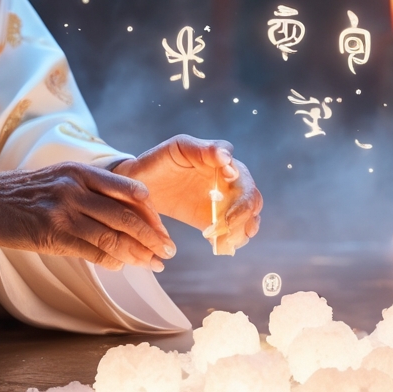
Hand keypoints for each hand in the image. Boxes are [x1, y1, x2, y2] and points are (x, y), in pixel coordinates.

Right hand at [0, 163, 172, 270]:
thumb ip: (91, 189)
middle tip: (169, 252)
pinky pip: (89, 249)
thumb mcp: (60, 176)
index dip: (152, 214)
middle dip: (152, 237)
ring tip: (153, 265)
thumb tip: (124, 212)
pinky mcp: (50, 233)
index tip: (164, 230)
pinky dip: (109, 260)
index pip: (131, 192)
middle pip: (127, 216)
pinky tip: (122, 267)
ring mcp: (63, 211)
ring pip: (112, 236)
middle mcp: (76, 188)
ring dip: (137, 254)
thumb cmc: (24, 191)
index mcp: (82, 171)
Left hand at [111, 136, 263, 253]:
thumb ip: (204, 149)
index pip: (245, 179)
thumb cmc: (161, 160)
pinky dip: (230, 242)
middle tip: (227, 223)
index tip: (223, 201)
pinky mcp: (211, 222)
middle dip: (245, 214)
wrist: (139, 183)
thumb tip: (228, 158)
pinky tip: (218, 244)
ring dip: (241, 231)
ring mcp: (221, 205)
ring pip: (248, 220)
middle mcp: (228, 185)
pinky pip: (230, 234)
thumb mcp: (180, 147)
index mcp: (224, 166)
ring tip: (223, 237)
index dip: (242, 191)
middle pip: (252, 202)